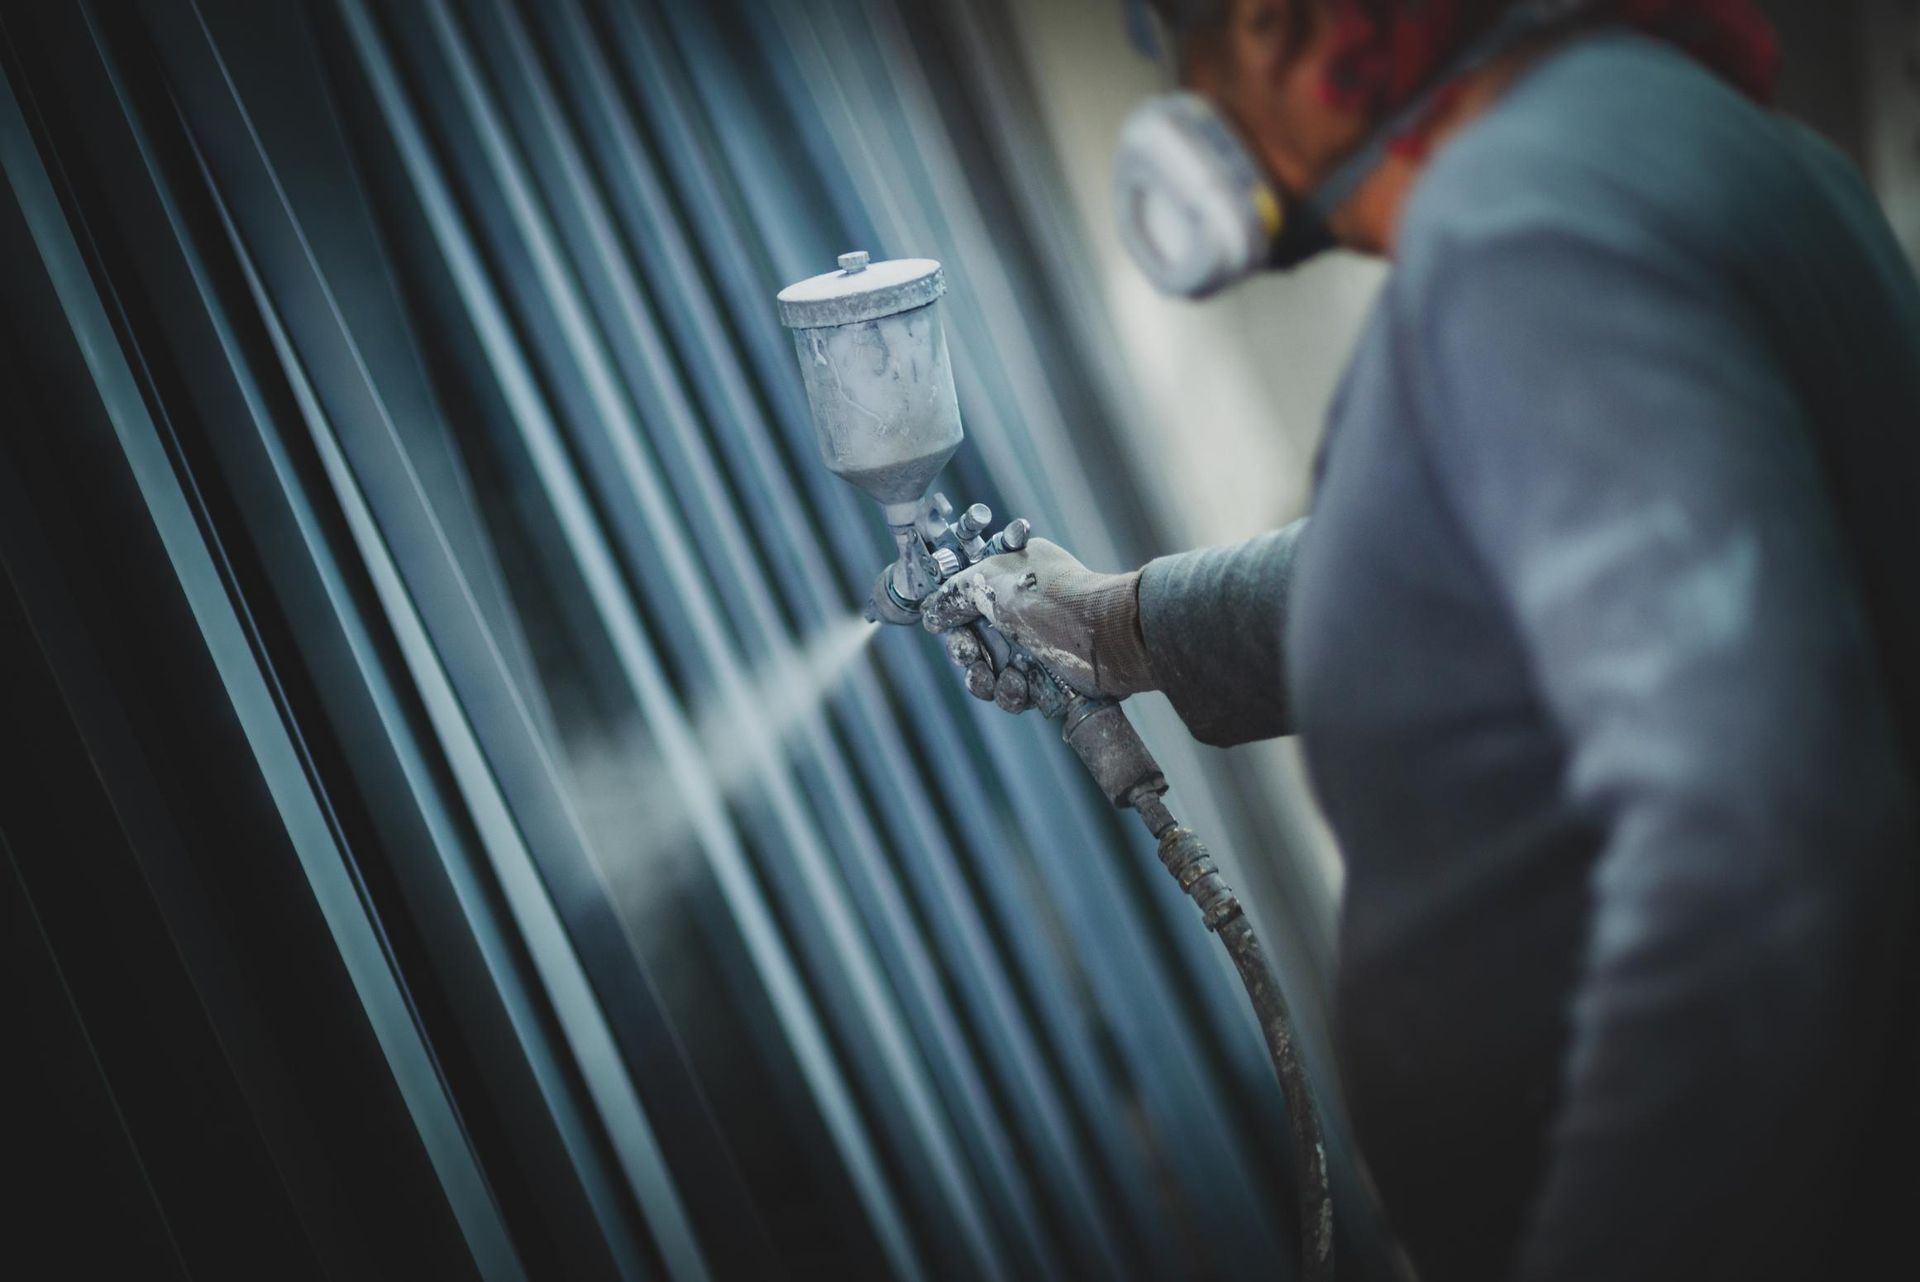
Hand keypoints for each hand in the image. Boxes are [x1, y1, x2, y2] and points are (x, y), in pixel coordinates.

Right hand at [920, 539, 1153, 704]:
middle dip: (967, 655)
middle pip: (974, 644)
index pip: (968, 604)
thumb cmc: (1050, 597)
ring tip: (1003, 678)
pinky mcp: (1048, 679)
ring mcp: (1035, 648)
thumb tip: (931, 613)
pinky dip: (1014, 694)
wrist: (1102, 635)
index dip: (953, 620)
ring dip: (987, 681)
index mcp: (1010, 582)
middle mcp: (1021, 614)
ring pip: (990, 675)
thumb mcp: (990, 581)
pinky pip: (1014, 695)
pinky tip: (1024, 686)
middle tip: (972, 656)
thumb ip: (953, 594)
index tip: (946, 627)